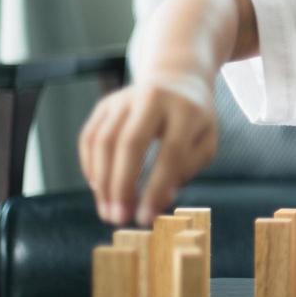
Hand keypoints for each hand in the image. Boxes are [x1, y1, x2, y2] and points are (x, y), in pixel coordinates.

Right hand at [78, 77, 217, 226]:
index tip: (146, 217)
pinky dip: (90, 166)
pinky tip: (99, 188)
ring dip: (102, 182)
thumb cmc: (194, 118)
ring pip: (104, 141)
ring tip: (108, 211)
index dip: (156, 187)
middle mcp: (153, 98)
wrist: (176, 78)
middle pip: (130, 143)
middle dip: (122, 186)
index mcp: (186, 109)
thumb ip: (187, 169)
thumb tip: (160, 200)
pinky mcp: (105, 104)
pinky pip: (89, 137)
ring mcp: (124, 98)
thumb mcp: (205, 141)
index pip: (171, 152)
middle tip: (119, 218)